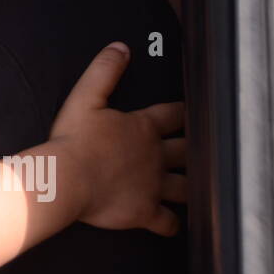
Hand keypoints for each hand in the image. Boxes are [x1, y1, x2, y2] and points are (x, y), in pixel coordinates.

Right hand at [48, 43, 186, 235]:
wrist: (66, 178)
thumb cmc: (73, 140)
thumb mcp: (85, 97)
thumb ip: (104, 71)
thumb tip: (121, 48)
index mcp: (143, 128)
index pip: (174, 115)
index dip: (184, 113)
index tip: (192, 113)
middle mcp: (155, 156)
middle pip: (187, 151)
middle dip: (197, 150)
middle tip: (206, 151)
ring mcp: (153, 186)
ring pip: (186, 187)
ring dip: (194, 186)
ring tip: (202, 188)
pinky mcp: (144, 211)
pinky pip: (167, 222)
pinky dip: (173, 224)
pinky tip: (176, 225)